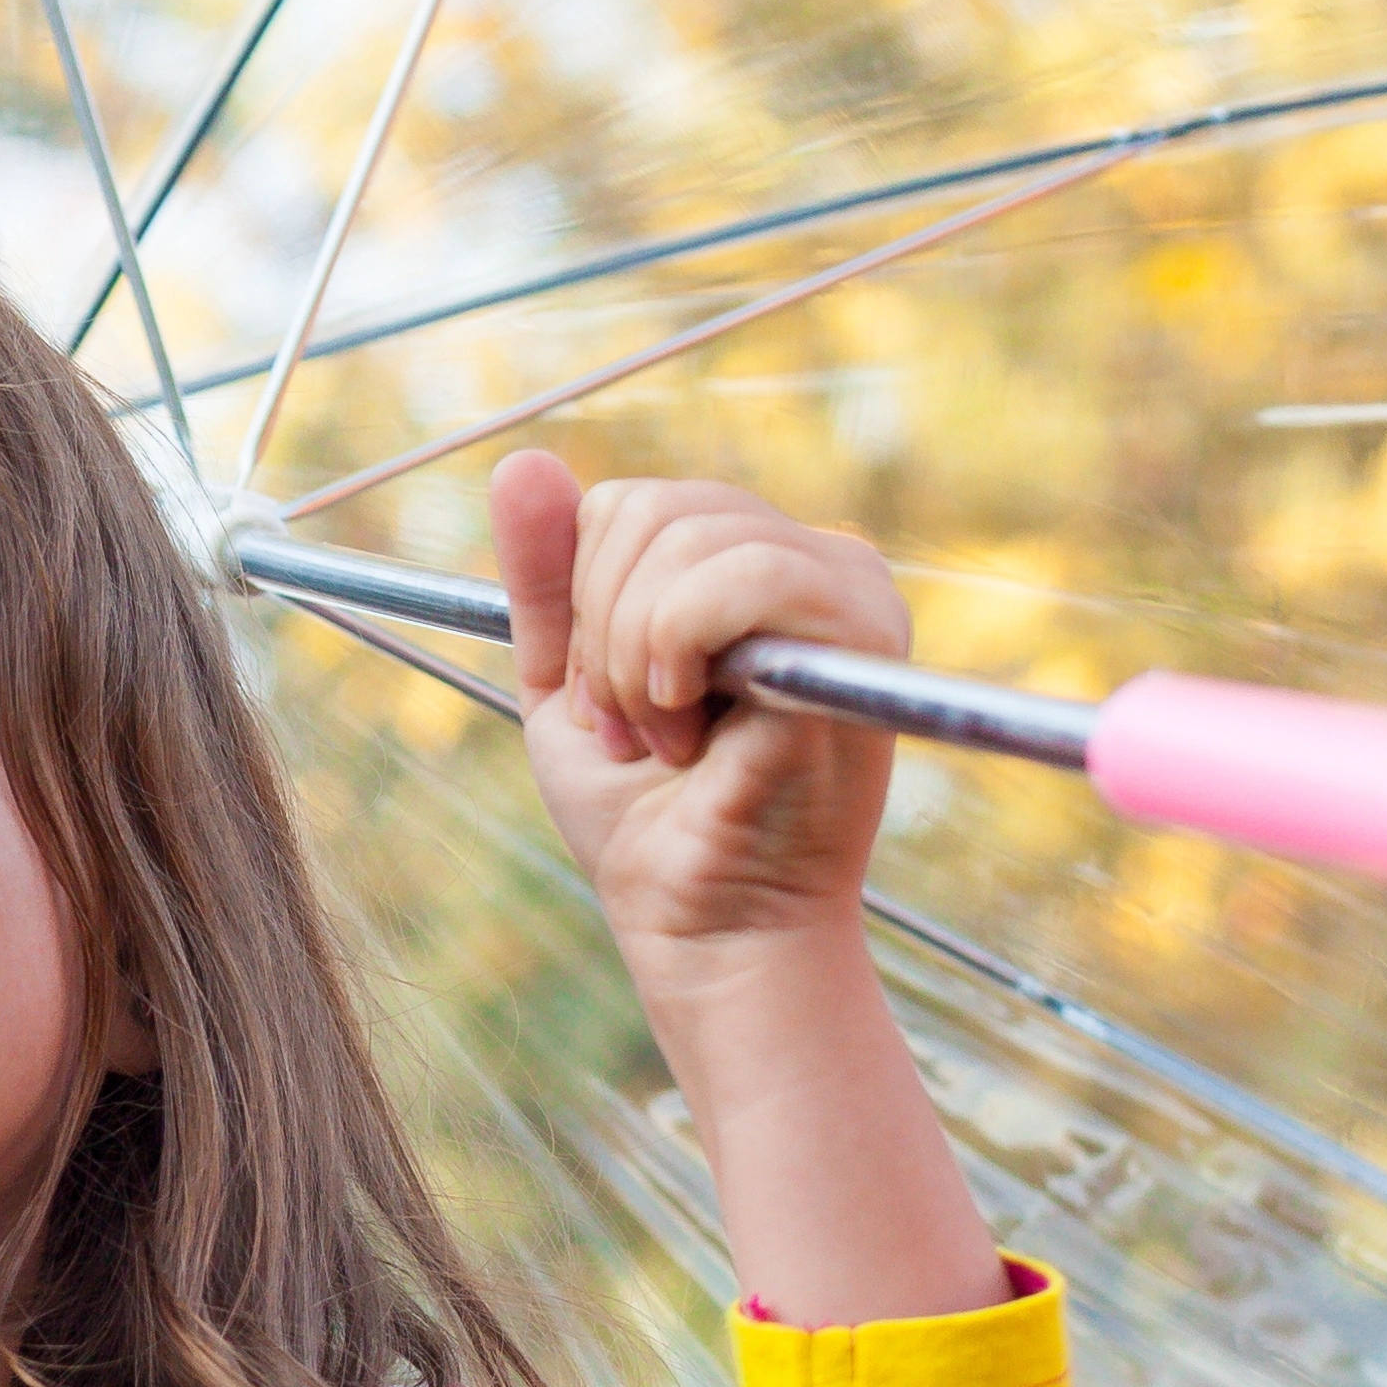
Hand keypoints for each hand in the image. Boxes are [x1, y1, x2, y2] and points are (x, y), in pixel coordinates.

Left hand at [489, 448, 911, 982]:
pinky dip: (675, 653)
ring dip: (635, 658)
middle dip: (603, 635)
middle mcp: (816, 561)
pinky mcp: (862, 632)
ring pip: (684, 537)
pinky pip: (738, 575)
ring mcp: (848, 589)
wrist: (705, 926)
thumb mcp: (569, 684)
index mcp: (754, 565)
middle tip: (637, 731)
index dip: (585, 608)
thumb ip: (547, 579)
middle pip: (648, 508)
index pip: (628, 506)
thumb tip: (523, 460)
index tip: (609, 709)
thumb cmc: (650, 824)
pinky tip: (695, 729)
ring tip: (671, 739)